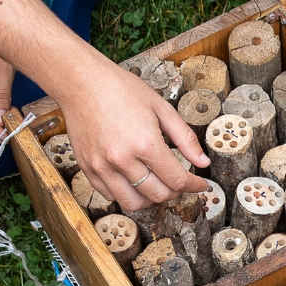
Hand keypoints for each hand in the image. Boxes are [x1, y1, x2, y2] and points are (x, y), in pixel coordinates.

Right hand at [51, 60, 208, 211]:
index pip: (177, 179)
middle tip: (178, 181)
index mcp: (145, 143)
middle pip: (158, 195)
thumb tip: (203, 162)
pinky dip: (126, 193)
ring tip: (155, 184)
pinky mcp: (87, 168)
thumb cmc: (121, 89)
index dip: (194, 185)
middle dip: (174, 191)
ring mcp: (102, 166)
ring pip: (133, 203)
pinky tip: (133, 180)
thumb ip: (185, 138)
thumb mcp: (161, 108)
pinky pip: (110, 195)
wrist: (81, 82)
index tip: (200, 184)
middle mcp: (122, 159)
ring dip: (150, 198)